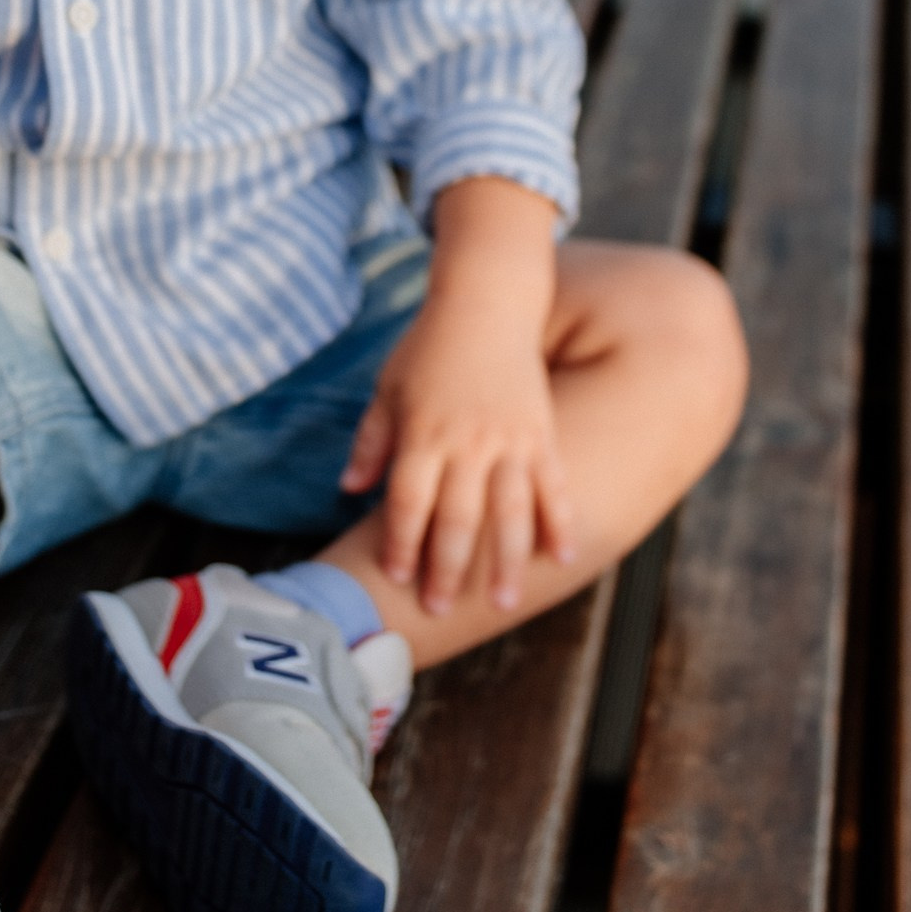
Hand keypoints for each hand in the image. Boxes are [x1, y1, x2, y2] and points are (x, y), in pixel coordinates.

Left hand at [340, 177, 574, 613]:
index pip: (409, 502)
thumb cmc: (428, 347)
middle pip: (457, 517)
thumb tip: (349, 489)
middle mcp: (467, 442)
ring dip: (504, 561)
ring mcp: (509, 440)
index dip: (403, 543)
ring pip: (509, 512)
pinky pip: (552, 485)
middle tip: (439, 608)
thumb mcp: (387, 388)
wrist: (486, 303)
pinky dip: (558, 521)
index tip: (398, 578)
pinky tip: (562, 557)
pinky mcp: (541, 433)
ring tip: (502, 603)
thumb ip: (371, 441)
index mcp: (423, 433)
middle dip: (446, 567)